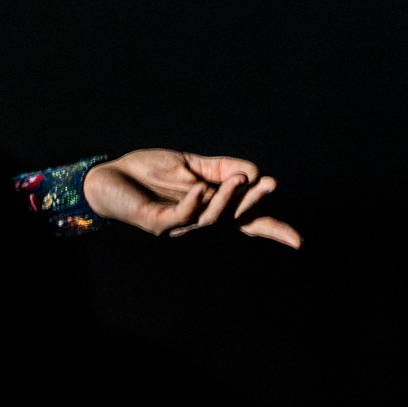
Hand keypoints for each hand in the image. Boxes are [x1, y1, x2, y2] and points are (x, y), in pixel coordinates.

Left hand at [83, 150, 301, 245]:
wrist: (108, 176)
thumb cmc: (148, 172)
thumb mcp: (190, 164)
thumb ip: (220, 168)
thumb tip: (252, 171)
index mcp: (210, 208)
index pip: (246, 221)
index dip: (271, 229)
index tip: (298, 242)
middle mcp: (198, 221)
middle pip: (234, 219)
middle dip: (253, 202)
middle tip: (270, 184)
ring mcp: (179, 225)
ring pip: (211, 218)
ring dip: (226, 198)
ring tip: (238, 178)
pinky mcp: (157, 223)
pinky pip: (181, 216)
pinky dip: (193, 203)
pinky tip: (200, 188)